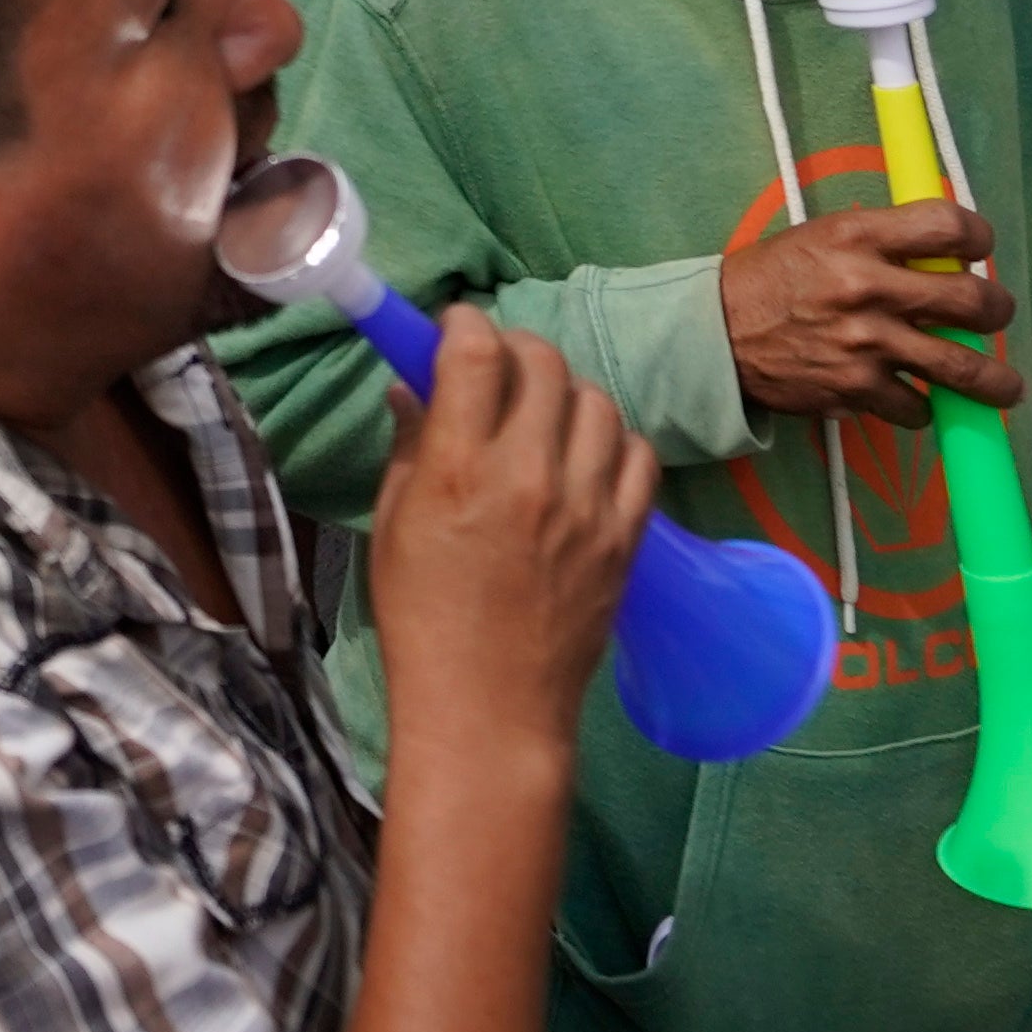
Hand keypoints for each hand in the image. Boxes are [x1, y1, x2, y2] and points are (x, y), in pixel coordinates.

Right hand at [361, 308, 650, 747]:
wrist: (488, 707)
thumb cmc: (421, 618)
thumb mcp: (392, 526)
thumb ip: (409, 447)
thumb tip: (411, 388)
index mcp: (459, 470)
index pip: (476, 352)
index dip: (464, 325)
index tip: (453, 330)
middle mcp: (530, 475)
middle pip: (543, 364)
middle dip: (514, 349)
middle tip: (495, 366)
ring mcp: (587, 506)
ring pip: (596, 402)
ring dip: (565, 392)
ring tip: (543, 412)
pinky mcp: (627, 538)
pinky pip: (638, 455)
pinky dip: (612, 440)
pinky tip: (585, 456)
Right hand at [718, 200, 1023, 427]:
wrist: (714, 335)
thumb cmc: (772, 278)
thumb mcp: (822, 235)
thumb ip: (881, 241)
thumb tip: (944, 254)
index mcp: (857, 236)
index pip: (948, 225)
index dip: (979, 235)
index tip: (979, 249)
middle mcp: (867, 288)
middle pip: (972, 300)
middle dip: (997, 310)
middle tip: (994, 314)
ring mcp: (865, 345)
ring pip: (961, 369)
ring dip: (993, 381)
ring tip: (1003, 387)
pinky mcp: (854, 391)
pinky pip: (916, 408)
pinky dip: (921, 407)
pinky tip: (914, 398)